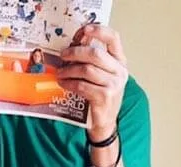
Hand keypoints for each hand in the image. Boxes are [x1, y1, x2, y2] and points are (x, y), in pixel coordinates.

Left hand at [58, 24, 128, 140]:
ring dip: (69, 70)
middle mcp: (120, 71)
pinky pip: (82, 85)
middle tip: (63, 55)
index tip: (84, 30)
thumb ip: (92, 61)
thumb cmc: (99, 96)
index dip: (98, 31)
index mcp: (120, 61)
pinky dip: (69, 83)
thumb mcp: (101, 75)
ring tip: (60, 73)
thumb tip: (72, 47)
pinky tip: (64, 83)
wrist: (104, 122)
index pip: (113, 38)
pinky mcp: (105, 97)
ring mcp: (114, 85)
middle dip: (75, 52)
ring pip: (86, 70)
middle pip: (95, 54)